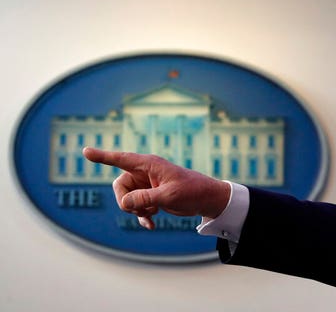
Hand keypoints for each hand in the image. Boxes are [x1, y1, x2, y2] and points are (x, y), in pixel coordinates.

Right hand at [82, 147, 230, 229]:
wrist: (206, 199)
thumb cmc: (191, 191)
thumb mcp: (169, 195)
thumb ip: (145, 199)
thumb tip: (124, 203)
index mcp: (149, 164)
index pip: (121, 159)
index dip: (102, 156)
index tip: (85, 151)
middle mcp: (145, 173)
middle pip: (120, 186)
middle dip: (125, 201)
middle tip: (140, 210)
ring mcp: (147, 185)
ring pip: (127, 198)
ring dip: (135, 210)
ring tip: (152, 214)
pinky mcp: (151, 197)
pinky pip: (136, 207)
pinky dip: (142, 217)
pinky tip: (151, 226)